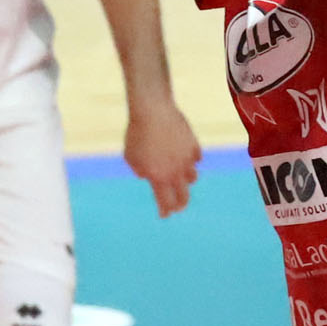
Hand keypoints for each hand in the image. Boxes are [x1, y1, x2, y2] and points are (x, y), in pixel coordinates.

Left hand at [123, 97, 201, 216]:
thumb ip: (139, 170)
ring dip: (186, 181)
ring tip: (180, 178)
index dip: (165, 211)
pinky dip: (191, 160)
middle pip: (184, 197)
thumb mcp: (130, 156)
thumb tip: (147, 176)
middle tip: (177, 207)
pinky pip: (196, 158)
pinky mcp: (193, 145)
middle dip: (180, 205)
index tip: (164, 214)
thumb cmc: (136, 133)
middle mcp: (176, 172)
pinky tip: (187, 158)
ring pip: (192, 177)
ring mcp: (187, 159)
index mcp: (159, 178)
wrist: (152, 110)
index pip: (166, 203)